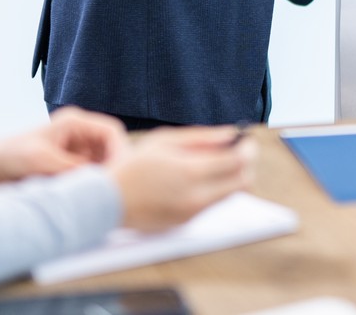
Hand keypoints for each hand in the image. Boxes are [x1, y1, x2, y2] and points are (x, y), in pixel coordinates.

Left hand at [0, 106, 129, 187]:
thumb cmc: (9, 156)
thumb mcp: (42, 161)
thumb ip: (73, 169)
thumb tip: (102, 182)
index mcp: (75, 122)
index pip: (112, 132)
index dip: (121, 151)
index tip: (121, 174)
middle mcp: (79, 135)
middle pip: (111, 149)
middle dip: (113, 168)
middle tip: (112, 192)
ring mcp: (75, 151)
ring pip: (102, 165)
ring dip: (101, 180)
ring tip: (97, 198)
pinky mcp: (69, 167)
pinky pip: (89, 176)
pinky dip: (90, 187)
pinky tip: (87, 200)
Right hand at [111, 126, 257, 233]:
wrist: (108, 202)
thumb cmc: (133, 166)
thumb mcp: (165, 141)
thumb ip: (202, 137)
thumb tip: (230, 134)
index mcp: (190, 172)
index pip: (238, 161)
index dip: (248, 148)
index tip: (246, 140)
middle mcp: (196, 196)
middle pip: (243, 182)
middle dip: (246, 164)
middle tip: (238, 151)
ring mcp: (193, 212)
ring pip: (230, 194)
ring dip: (231, 177)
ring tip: (214, 162)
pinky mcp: (187, 222)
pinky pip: (211, 204)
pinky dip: (213, 189)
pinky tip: (196, 177)